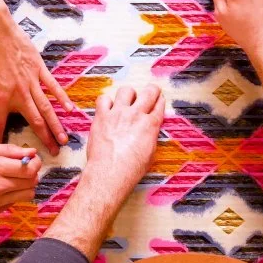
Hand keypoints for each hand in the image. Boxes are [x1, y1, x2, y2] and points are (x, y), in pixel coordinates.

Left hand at [0, 5, 74, 155]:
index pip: (0, 125)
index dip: (1, 138)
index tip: (6, 152)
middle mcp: (18, 93)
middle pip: (33, 121)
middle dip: (43, 139)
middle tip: (52, 153)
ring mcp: (31, 81)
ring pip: (46, 108)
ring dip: (56, 125)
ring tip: (63, 139)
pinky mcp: (39, 69)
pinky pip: (53, 86)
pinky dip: (62, 98)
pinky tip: (69, 109)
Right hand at [0, 143, 41, 217]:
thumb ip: (9, 150)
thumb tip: (32, 151)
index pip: (29, 169)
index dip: (36, 163)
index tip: (33, 159)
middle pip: (31, 183)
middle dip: (33, 174)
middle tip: (26, 169)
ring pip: (26, 195)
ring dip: (26, 186)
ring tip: (15, 179)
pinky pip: (12, 203)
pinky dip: (11, 195)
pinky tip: (0, 189)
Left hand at [84, 84, 164, 198]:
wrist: (110, 172)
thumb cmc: (130, 169)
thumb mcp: (150, 154)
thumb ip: (150, 137)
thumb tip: (148, 132)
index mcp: (150, 125)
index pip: (159, 105)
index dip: (160, 101)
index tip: (159, 100)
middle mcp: (136, 115)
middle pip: (149, 92)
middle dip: (152, 90)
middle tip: (150, 92)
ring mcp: (118, 113)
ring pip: (126, 91)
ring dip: (128, 95)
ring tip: (126, 101)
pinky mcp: (102, 116)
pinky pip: (103, 99)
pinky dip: (106, 102)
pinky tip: (108, 108)